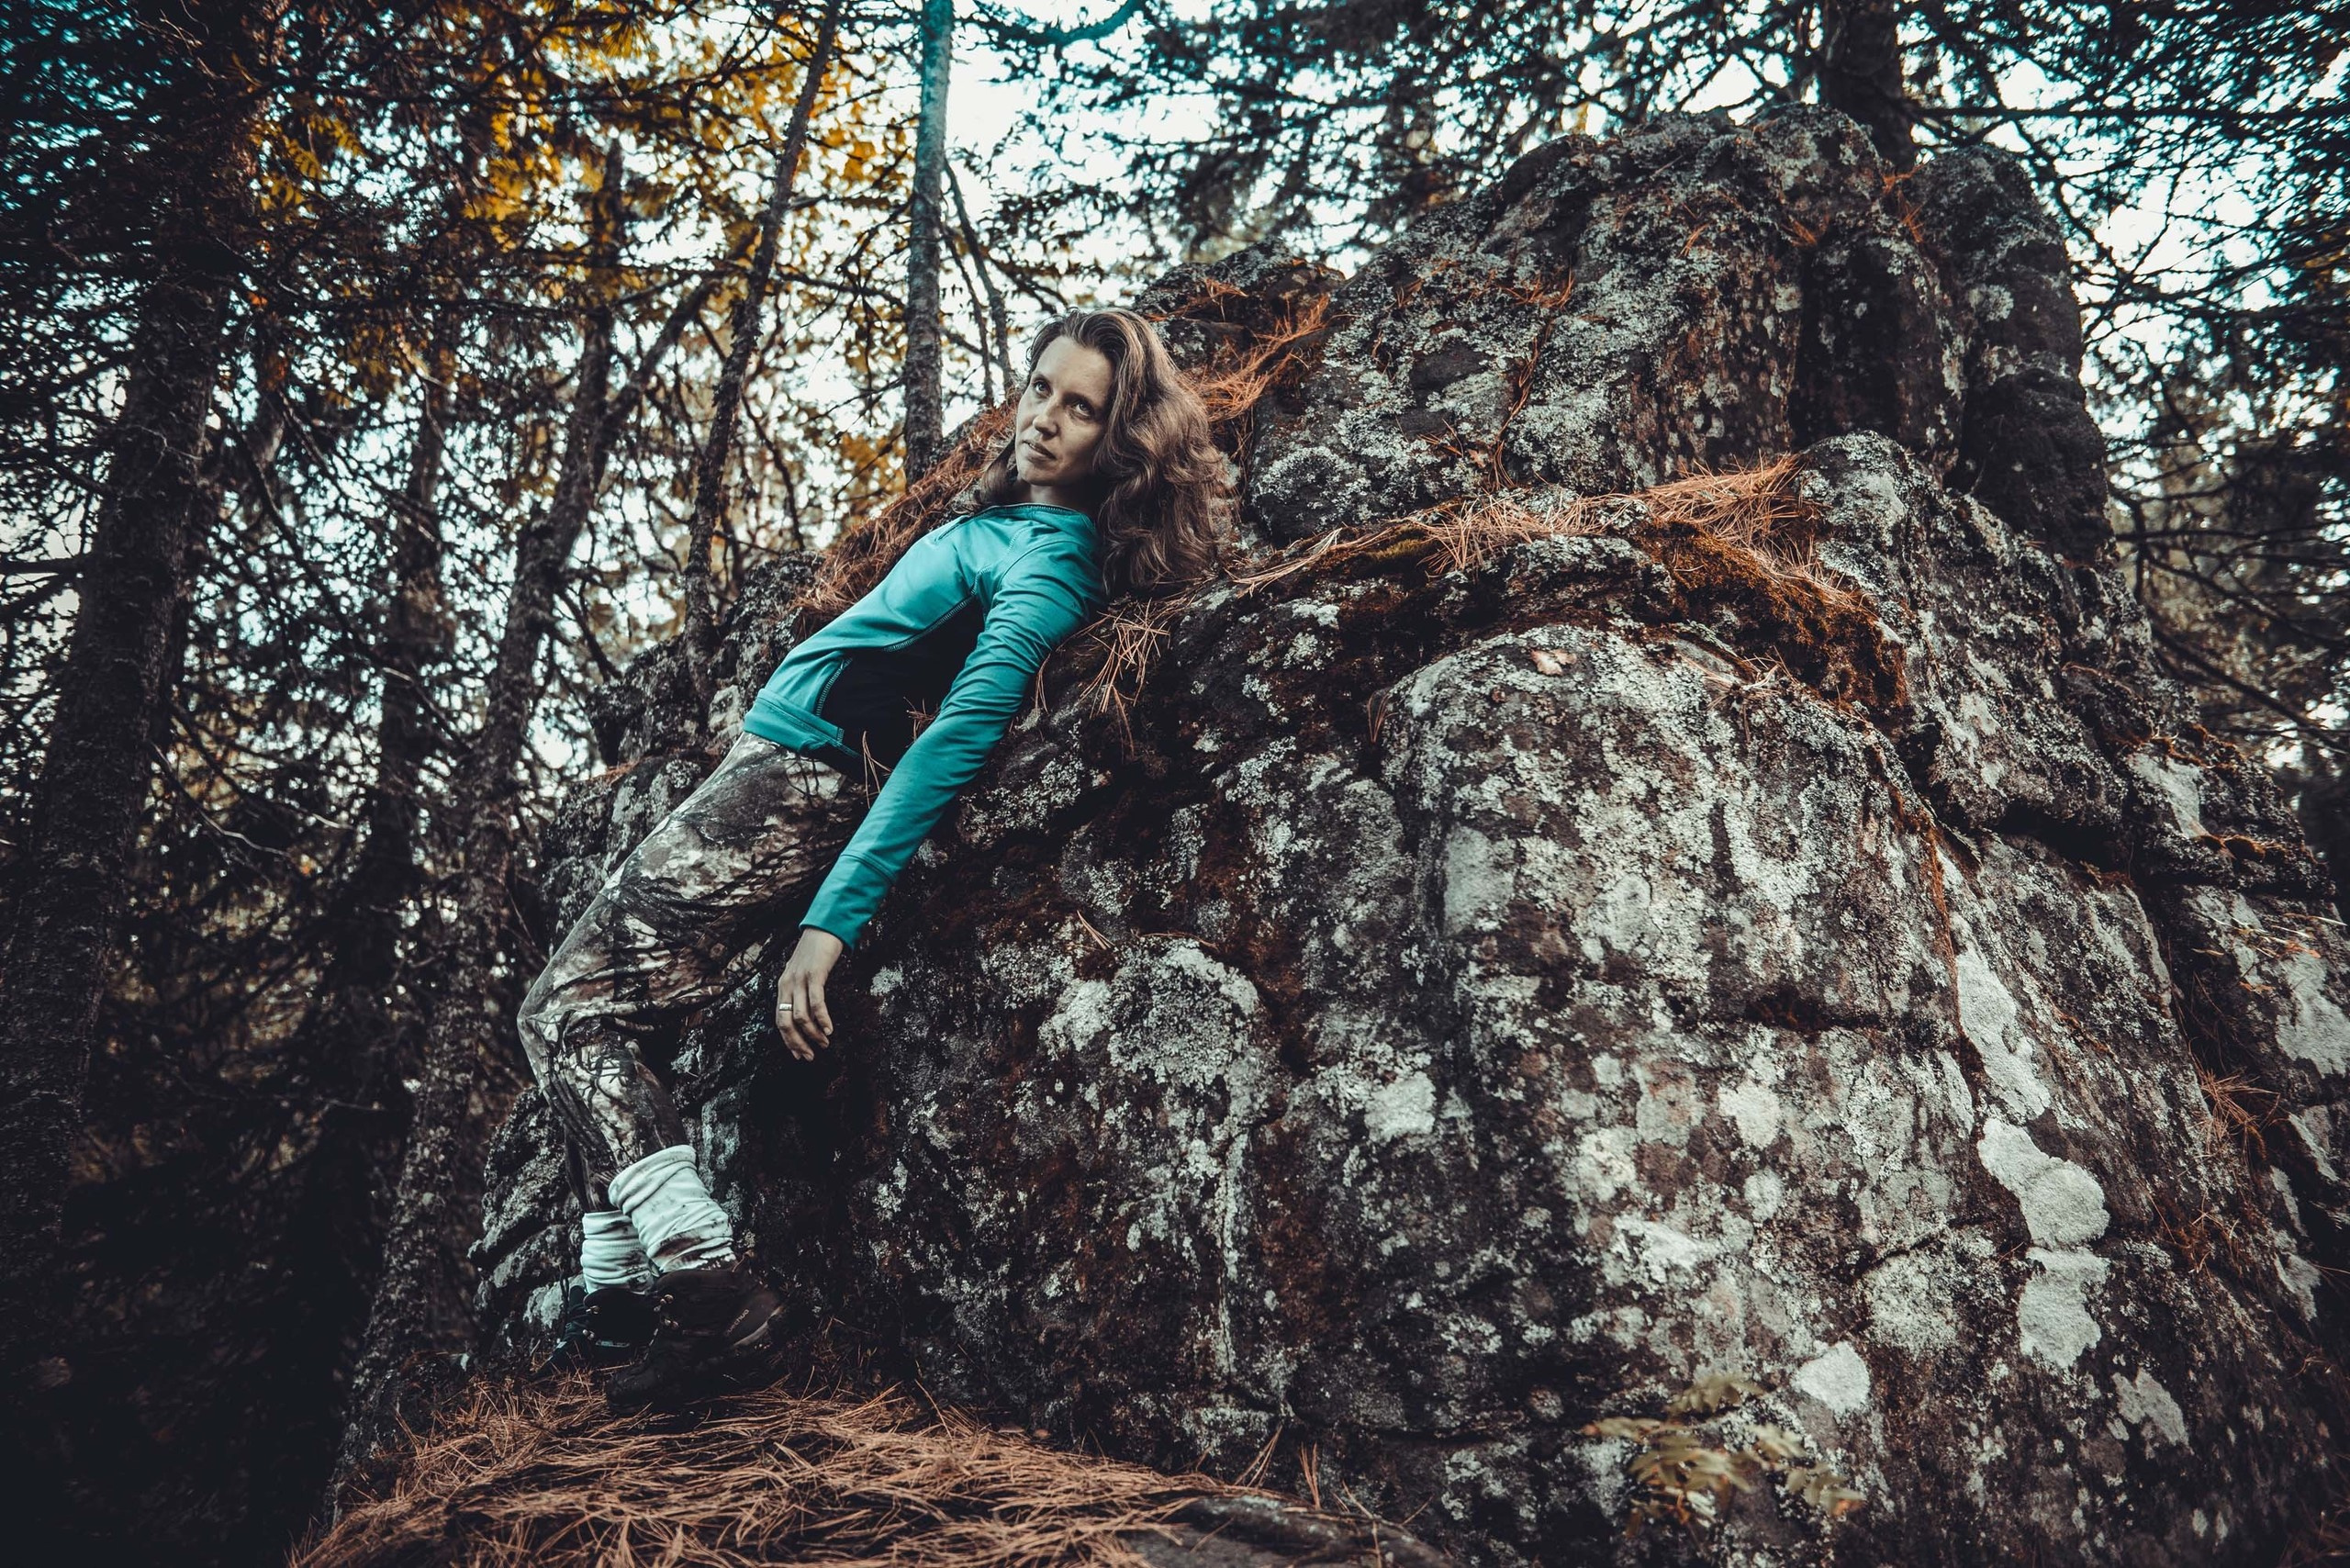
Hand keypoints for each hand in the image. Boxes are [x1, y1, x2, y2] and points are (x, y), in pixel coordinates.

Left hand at [775, 926, 845, 1060]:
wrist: (824, 927)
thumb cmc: (816, 952)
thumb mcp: (804, 973)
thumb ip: (802, 991)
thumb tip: (808, 1015)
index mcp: (783, 987)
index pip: (780, 1020)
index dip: (788, 1041)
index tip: (799, 1054)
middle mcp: (787, 985)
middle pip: (785, 1023)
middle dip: (797, 1043)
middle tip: (810, 1056)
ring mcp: (799, 979)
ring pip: (800, 1016)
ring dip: (813, 1034)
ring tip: (825, 1043)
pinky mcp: (814, 974)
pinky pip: (815, 1002)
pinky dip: (822, 1018)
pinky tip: (829, 1028)